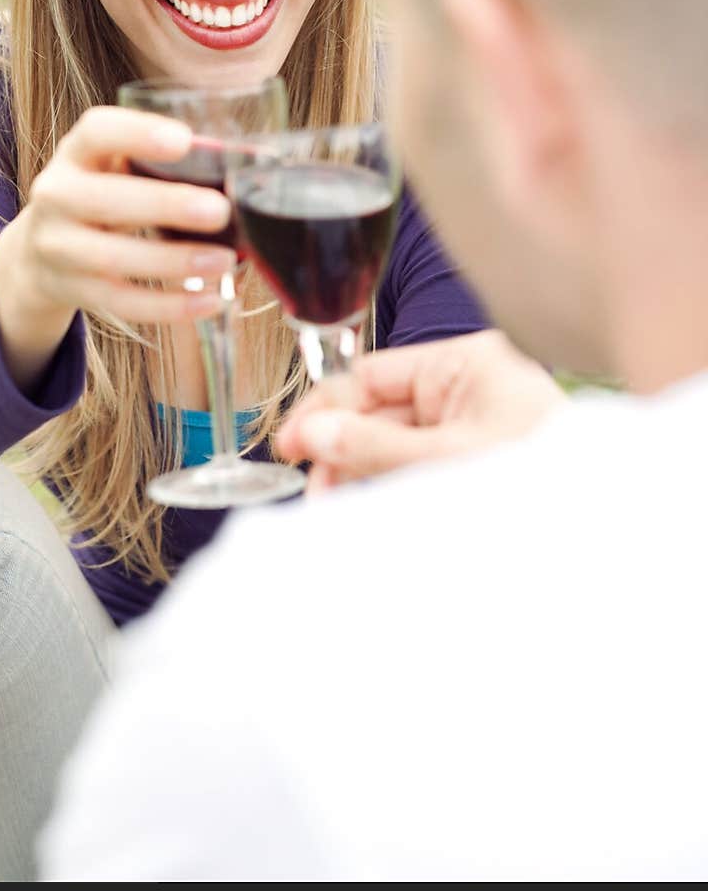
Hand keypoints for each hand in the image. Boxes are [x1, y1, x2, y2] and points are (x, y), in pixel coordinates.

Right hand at [14, 105, 235, 324]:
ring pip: (113, 258)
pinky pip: (122, 303)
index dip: (137, 133)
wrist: (40, 249)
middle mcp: (56, 196)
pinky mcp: (72, 290)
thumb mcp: (115, 167)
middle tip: (219, 211)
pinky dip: (169, 306)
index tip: (183, 141)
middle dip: (165, 206)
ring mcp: (58, 247)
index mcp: (76, 153)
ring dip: (174, 262)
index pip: (96, 132)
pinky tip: (210, 301)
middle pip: (104, 199)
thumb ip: (161, 164)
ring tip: (225, 260)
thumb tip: (247, 167)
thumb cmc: (103, 195)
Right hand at [275, 330, 565, 491]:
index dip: (326, 409)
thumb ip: (373, 446)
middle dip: (342, 451)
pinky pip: (421, 468)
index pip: (373, 375)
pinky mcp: (480, 461)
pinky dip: (393, 487)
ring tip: (337, 509)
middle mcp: (468, 388)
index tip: (290, 445)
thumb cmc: (539, 478)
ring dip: (363, 475)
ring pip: (397, 444)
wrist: (601, 525)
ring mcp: (475, 426)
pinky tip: (371, 509)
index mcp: (465, 365)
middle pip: (381, 411)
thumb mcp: (446, 460)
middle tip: (315, 493)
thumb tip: (311, 432)